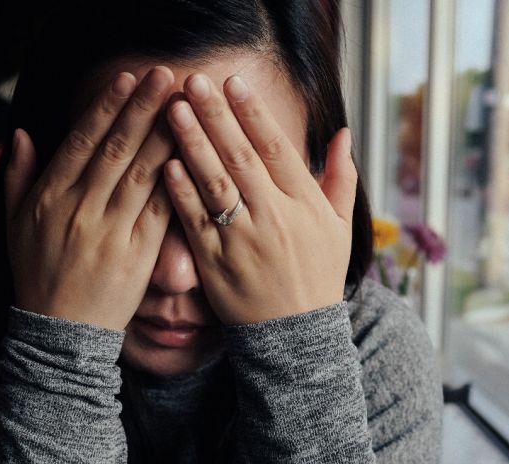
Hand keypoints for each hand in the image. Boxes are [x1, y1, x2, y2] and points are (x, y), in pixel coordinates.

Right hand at [5, 67, 176, 330]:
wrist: (58, 331)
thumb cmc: (36, 273)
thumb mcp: (15, 224)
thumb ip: (19, 177)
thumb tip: (23, 134)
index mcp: (50, 197)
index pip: (82, 142)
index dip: (106, 107)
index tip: (127, 78)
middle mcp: (79, 209)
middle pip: (116, 149)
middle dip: (142, 108)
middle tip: (165, 75)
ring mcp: (109, 232)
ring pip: (141, 173)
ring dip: (165, 134)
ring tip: (184, 104)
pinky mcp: (136, 255)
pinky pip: (159, 211)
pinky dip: (175, 182)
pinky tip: (191, 155)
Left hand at [163, 73, 356, 324]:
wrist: (295, 337)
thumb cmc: (316, 276)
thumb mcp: (340, 228)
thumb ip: (340, 179)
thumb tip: (342, 133)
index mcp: (305, 205)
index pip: (276, 149)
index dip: (253, 113)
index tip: (233, 83)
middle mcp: (275, 218)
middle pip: (241, 157)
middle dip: (216, 115)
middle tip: (194, 81)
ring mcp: (243, 241)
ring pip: (215, 183)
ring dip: (193, 143)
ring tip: (173, 110)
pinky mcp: (216, 264)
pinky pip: (195, 221)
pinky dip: (182, 192)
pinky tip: (167, 163)